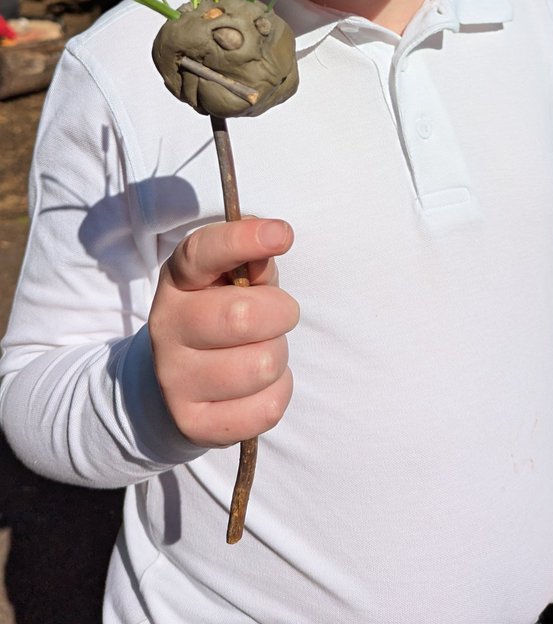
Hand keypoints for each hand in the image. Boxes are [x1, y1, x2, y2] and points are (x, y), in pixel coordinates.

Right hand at [149, 217, 298, 446]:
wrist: (173, 383)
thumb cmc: (219, 314)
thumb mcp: (230, 279)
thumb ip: (254, 261)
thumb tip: (273, 242)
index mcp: (178, 280)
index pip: (202, 252)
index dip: (243, 240)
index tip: (281, 234)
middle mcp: (166, 326)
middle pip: (243, 316)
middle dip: (281, 312)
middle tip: (278, 315)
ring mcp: (174, 378)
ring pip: (262, 365)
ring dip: (278, 356)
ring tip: (260, 352)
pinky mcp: (192, 423)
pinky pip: (267, 408)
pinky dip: (277, 392)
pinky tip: (256, 386)